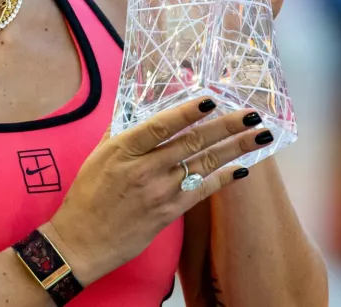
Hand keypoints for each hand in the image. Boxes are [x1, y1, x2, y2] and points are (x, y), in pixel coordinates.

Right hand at [45, 99, 269, 284]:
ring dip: (235, 149)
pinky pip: (202, 190)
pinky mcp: (168, 212)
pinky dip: (224, 178)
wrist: (81, 241)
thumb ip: (120, 131)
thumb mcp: (97, 156)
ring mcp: (159, 192)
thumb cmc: (87, 196)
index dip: (188, 112)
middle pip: (192, 142)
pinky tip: (242, 168)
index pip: (161, 125)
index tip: (211, 99)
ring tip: (259, 136)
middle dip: (226, 126)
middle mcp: (145, 169)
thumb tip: (138, 108)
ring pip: (203, 164)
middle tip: (252, 114)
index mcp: (123, 149)